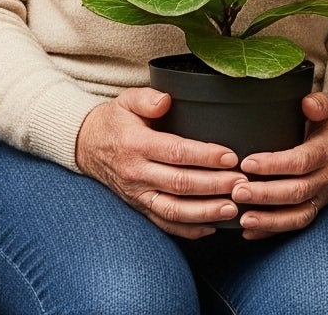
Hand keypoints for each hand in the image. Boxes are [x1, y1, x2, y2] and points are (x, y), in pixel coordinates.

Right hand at [74, 89, 244, 238]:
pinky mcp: (140, 208)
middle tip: (242, 184)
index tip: (231, 157)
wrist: (86, 147)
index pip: (176, 153)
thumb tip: (166, 100)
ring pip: (174, 210)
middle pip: (180, 184)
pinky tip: (212, 227)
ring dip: (205, 212)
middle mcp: (137, 174)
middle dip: (214, 186)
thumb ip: (146, 98)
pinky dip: (189, 230)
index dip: (205, 156)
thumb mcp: (126, 101)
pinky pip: (165, 224)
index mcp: (136, 145)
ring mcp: (138, 195)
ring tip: (232, 209)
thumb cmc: (114, 121)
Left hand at [225, 93, 327, 237]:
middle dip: (266, 195)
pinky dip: (272, 231)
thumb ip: (320, 104)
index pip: (301, 161)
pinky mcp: (315, 208)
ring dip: (270, 220)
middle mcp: (326, 178)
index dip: (274, 164)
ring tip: (243, 219)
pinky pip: (295, 224)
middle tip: (237, 192)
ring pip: (298, 215)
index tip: (248, 162)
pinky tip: (249, 232)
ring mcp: (321, 197)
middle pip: (297, 192)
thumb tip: (308, 103)